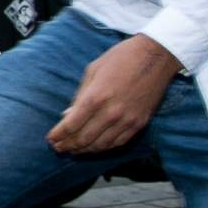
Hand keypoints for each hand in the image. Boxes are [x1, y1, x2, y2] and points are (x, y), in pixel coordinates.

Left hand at [47, 34, 179, 155]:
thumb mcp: (92, 70)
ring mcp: (127, 120)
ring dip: (84, 151)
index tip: (50, 139)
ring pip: (101, 145)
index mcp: (95, 97)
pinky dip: (104, 148)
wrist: (156, 56)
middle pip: (83, 139)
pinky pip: (118, 143)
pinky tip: (94, 147)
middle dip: (68, 146)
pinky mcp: (140, 123)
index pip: (71, 125)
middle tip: (58, 148)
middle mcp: (110, 112)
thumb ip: (79, 95)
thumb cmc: (121, 58)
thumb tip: (67, 115)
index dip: (58, 135)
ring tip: (73, 151)